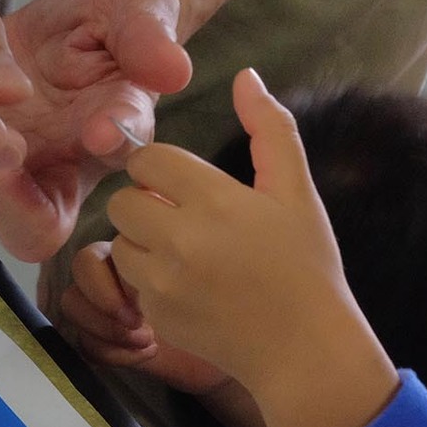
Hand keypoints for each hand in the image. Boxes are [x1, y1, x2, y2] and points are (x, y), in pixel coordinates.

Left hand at [0, 0, 192, 260]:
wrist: (72, 16)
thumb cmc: (115, 17)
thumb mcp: (140, 6)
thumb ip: (149, 36)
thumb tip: (175, 70)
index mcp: (114, 138)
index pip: (117, 165)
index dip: (110, 150)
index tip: (101, 128)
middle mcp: (58, 169)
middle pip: (34, 232)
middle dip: (9, 204)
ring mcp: (5, 164)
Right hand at [59, 241, 231, 394]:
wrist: (231, 346)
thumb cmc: (226, 304)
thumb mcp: (205, 276)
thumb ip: (175, 261)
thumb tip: (148, 270)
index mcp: (136, 246)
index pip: (93, 254)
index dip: (109, 280)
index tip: (145, 298)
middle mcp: (116, 271)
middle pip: (78, 273)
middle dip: (102, 301)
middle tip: (139, 324)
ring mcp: (108, 305)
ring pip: (72, 306)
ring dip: (104, 329)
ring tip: (147, 342)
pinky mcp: (108, 339)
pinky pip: (85, 343)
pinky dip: (112, 353)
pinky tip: (147, 355)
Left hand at [106, 68, 378, 399]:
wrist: (305, 350)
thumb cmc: (306, 265)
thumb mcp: (296, 191)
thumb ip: (271, 128)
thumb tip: (246, 76)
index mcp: (215, 201)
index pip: (149, 160)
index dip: (162, 167)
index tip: (184, 183)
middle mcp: (181, 240)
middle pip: (123, 199)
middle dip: (147, 202)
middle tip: (182, 216)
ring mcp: (164, 284)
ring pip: (120, 241)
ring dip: (142, 241)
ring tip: (184, 251)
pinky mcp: (156, 317)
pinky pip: (131, 283)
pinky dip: (150, 280)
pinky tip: (189, 286)